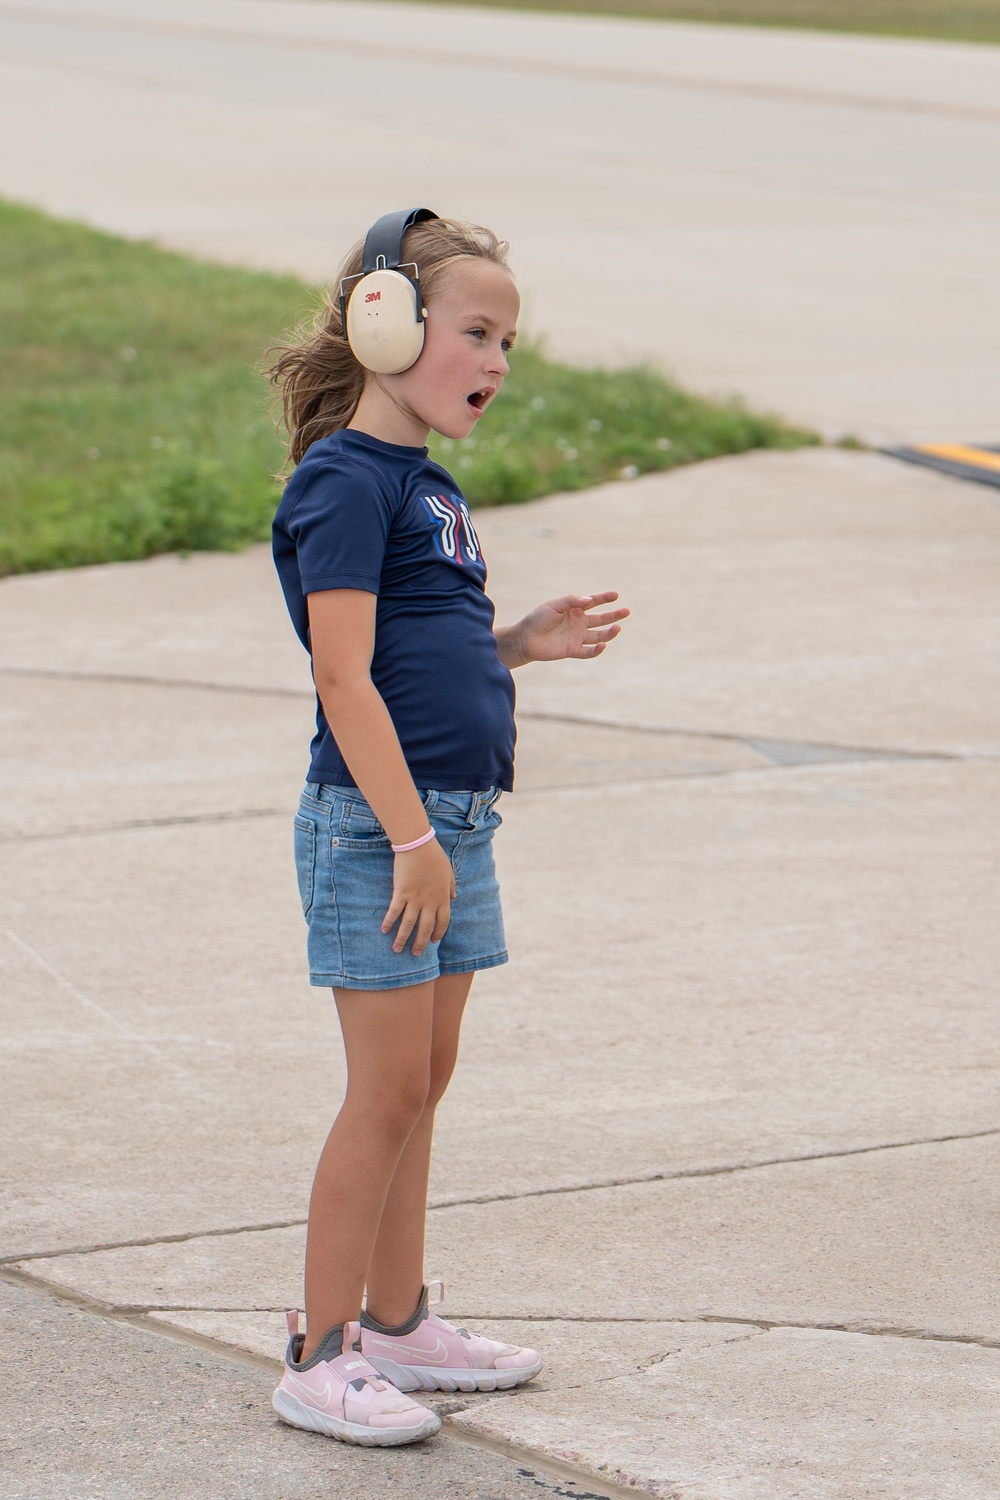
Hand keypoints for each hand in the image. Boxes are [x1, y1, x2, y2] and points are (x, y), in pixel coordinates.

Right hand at [381, 838, 455, 955]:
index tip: (434, 941)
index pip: (443, 922)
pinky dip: (389, 921)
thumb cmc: (434, 856)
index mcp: (442, 897)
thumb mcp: (448, 871)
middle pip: (425, 928)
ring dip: (402, 938)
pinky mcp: (401, 892)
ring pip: (408, 924)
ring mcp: (415, 898)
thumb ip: (451, 886)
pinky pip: (394, 911)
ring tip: (397, 950)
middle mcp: (429, 901)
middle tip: (415, 954)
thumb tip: (455, 897)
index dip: (438, 933)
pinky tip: (383, 930)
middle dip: (420, 943)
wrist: (418, 845)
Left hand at [513, 592, 628, 664]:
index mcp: (575, 609)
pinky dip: (597, 650)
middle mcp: (579, 623)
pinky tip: (603, 645)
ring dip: (609, 633)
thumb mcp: (554, 605)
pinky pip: (588, 652)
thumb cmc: (537, 619)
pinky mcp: (573, 650)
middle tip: (626, 611)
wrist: (525, 639)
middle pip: (601, 619)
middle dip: (614, 615)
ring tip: (617, 628)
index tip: (616, 595)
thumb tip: (589, 600)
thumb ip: (571, 601)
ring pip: (598, 636)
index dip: (604, 598)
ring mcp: (577, 637)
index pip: (594, 602)